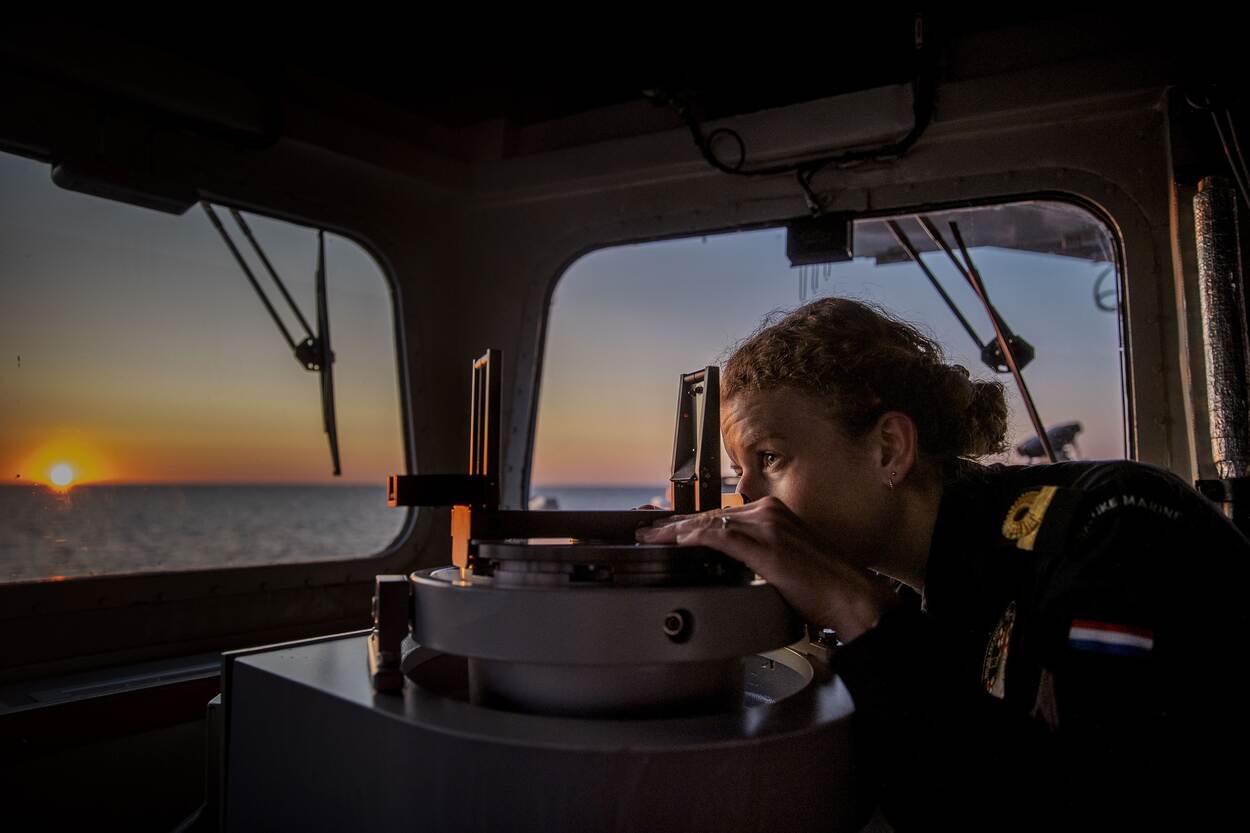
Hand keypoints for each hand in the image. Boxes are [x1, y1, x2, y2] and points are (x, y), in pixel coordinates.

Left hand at [635, 496, 900, 641]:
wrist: (851, 596)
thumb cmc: (822, 585)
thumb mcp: (784, 560)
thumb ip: (757, 553)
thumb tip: (730, 561)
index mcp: (772, 513)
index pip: (719, 515)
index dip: (687, 523)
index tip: (665, 529)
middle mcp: (768, 513)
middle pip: (708, 516)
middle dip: (673, 526)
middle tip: (646, 531)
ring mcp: (768, 528)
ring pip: (710, 524)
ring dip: (675, 532)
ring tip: (651, 539)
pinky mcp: (768, 548)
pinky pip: (722, 538)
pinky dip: (696, 539)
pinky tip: (678, 543)